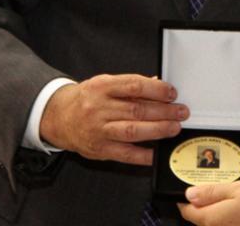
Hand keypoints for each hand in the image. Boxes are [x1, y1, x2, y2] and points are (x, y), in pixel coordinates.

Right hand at [39, 74, 186, 164]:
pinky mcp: (100, 149)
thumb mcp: (104, 84)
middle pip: (137, 109)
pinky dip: (144, 155)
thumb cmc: (86, 99)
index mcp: (101, 87)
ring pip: (133, 130)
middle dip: (163, 111)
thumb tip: (157, 84)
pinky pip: (125, 154)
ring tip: (174, 128)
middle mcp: (99, 108)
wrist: (59, 118)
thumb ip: (130, 85)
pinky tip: (157, 153)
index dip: (156, 89)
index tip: (172, 93)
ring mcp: (99, 130)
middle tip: (181, 112)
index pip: (133, 85)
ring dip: (157, 130)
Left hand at [180, 181, 239, 225]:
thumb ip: (211, 192)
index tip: (191, 188)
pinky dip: (226, 217)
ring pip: (213, 222)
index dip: (186, 199)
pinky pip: (225, 225)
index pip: (187, 211)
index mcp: (211, 218)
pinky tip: (238, 208)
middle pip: (199, 218)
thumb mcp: (236, 189)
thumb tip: (189, 194)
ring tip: (230, 196)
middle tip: (215, 188)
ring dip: (216, 210)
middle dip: (202, 203)